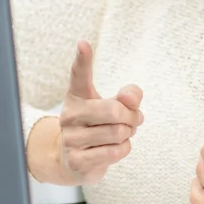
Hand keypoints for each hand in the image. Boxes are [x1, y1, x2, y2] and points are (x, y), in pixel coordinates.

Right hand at [56, 40, 143, 183]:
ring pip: (118, 133)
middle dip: (132, 117)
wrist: (75, 161)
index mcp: (78, 95)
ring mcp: (70, 138)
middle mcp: (70, 114)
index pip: (79, 74)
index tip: (84, 43)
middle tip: (132, 120)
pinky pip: (115, 151)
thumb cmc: (98, 126)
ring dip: (128, 134)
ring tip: (121, 134)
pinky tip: (114, 148)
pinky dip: (123, 149)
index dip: (83, 58)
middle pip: (115, 111)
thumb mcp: (113, 106)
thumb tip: (132, 98)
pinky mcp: (77, 161)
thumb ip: (128, 96)